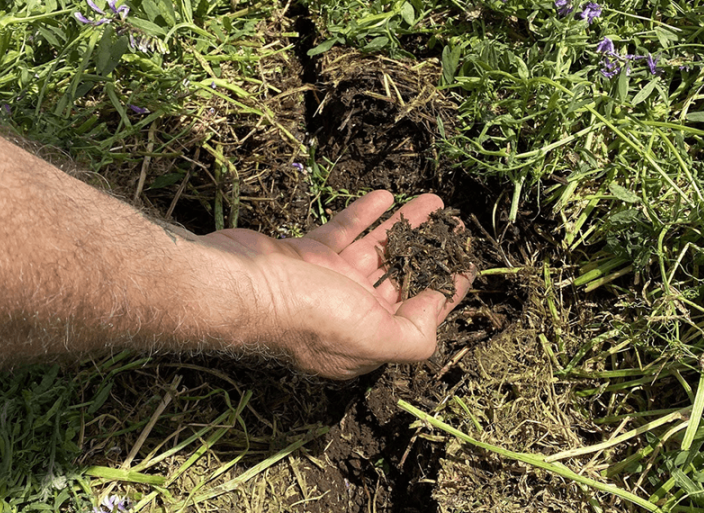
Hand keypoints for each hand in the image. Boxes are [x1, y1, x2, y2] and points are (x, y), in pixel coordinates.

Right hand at [200, 191, 472, 378]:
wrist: (236, 286)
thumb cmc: (305, 315)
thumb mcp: (372, 337)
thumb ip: (413, 336)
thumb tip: (435, 318)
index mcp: (367, 339)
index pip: (418, 315)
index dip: (446, 290)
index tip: (467, 265)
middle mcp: (348, 314)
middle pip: (400, 277)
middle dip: (429, 251)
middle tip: (455, 226)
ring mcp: (326, 284)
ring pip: (376, 250)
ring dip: (404, 226)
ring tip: (433, 201)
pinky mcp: (305, 256)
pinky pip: (343, 232)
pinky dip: (364, 215)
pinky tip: (386, 196)